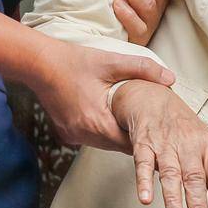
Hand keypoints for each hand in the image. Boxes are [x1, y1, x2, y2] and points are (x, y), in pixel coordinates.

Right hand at [27, 38, 173, 151]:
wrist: (37, 62)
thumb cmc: (72, 61)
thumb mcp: (110, 61)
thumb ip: (142, 69)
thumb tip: (170, 78)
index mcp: (97, 121)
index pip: (131, 143)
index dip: (147, 139)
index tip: (161, 135)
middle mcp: (84, 134)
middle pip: (120, 146)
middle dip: (135, 138)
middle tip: (153, 131)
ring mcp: (73, 135)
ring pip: (106, 144)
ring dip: (119, 135)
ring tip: (135, 125)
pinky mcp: (67, 133)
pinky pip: (93, 139)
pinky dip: (104, 132)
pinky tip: (111, 119)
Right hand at [111, 80, 207, 207]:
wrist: (152, 98)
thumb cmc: (183, 129)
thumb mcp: (206, 148)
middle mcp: (189, 145)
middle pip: (196, 180)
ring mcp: (165, 144)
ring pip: (171, 175)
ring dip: (173, 201)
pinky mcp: (143, 144)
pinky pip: (143, 164)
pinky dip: (144, 182)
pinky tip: (145, 200)